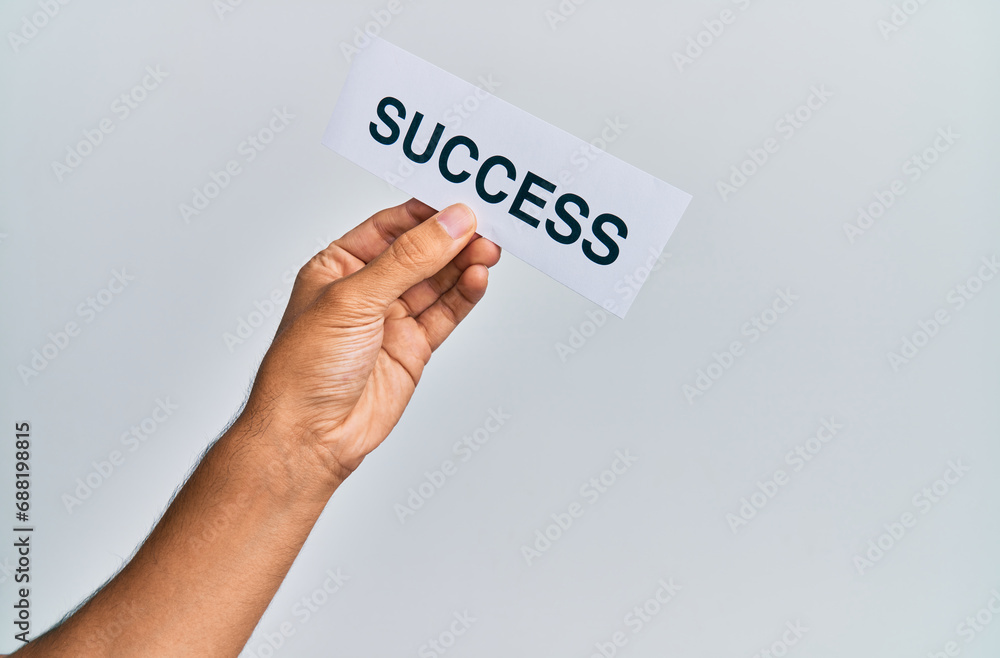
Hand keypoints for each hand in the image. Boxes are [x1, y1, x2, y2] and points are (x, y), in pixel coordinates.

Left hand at [245, 199, 500, 482]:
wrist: (310, 435)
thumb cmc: (304, 369)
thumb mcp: (354, 299)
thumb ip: (408, 260)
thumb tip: (447, 224)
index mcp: (338, 266)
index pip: (389, 227)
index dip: (425, 214)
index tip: (459, 203)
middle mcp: (366, 290)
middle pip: (419, 252)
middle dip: (452, 238)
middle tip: (484, 225)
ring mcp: (391, 320)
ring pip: (437, 282)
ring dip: (464, 264)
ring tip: (489, 249)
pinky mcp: (413, 348)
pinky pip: (445, 314)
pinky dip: (464, 296)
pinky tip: (478, 278)